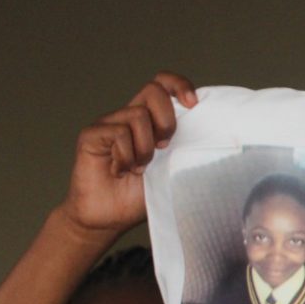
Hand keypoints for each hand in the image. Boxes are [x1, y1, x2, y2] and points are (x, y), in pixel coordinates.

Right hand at [61, 72, 197, 236]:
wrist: (108, 219)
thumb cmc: (139, 196)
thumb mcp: (172, 170)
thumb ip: (184, 149)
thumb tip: (213, 138)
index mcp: (150, 121)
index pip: (163, 84)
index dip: (179, 85)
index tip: (193, 104)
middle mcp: (128, 116)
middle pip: (153, 90)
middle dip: (166, 120)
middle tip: (163, 148)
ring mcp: (108, 124)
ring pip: (137, 115)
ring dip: (144, 148)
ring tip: (138, 169)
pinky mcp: (91, 135)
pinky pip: (117, 133)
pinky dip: (125, 156)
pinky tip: (119, 171)